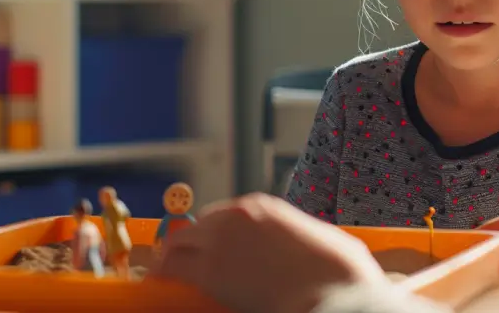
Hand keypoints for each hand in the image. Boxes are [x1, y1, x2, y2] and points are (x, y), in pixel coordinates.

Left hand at [147, 193, 389, 312]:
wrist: (334, 290)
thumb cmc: (339, 271)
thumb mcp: (319, 240)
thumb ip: (295, 238)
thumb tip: (296, 252)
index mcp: (262, 208)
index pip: (220, 218)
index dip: (211, 237)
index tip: (207, 251)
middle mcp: (235, 218)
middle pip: (193, 230)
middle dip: (186, 248)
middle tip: (178, 267)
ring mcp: (219, 243)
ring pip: (175, 248)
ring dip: (170, 262)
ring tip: (164, 278)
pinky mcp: (209, 273)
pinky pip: (172, 271)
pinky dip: (164, 278)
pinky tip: (159, 288)